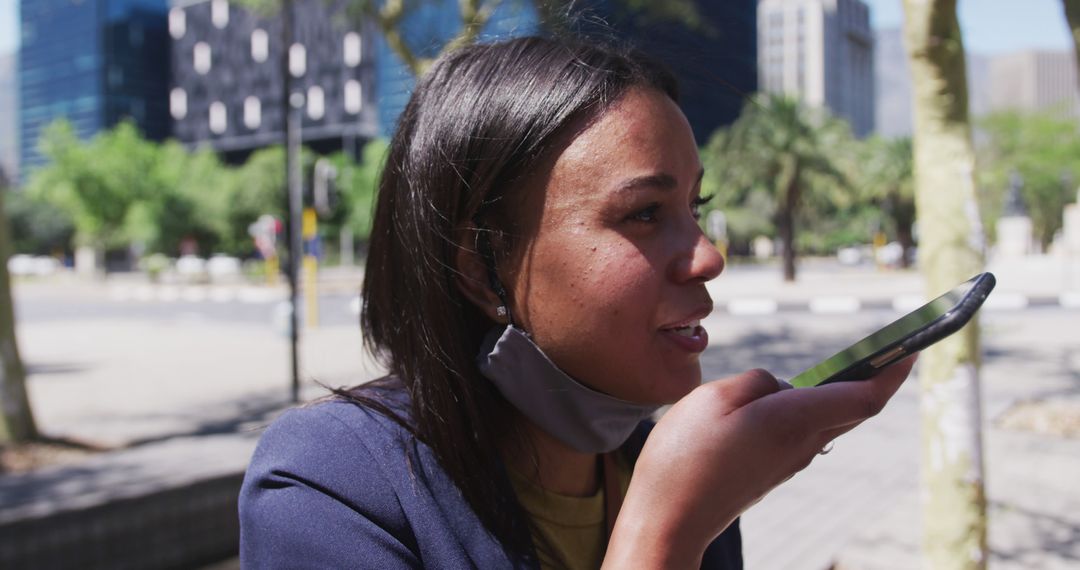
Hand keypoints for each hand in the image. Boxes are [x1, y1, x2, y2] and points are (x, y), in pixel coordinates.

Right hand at [603, 357, 915, 568]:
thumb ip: (755, 382)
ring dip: (845, 392)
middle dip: (879, 377)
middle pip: (854, 408)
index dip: (893, 369)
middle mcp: (801, 443)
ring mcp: (788, 461)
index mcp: (792, 420)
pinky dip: (815, 408)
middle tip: (897, 350)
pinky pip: (804, 430)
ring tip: (853, 365)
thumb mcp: (713, 398)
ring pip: (829, 419)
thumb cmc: (685, 458)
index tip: (915, 346)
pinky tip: (797, 397)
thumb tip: (779, 387)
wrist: (669, 520)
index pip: (864, 395)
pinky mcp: (771, 470)